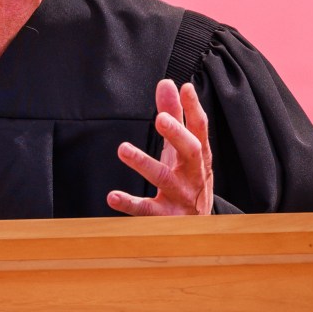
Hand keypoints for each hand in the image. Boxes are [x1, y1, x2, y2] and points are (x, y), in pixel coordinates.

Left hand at [109, 79, 213, 215]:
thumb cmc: (187, 180)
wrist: (200, 228)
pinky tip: (113, 196)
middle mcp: (193, 174)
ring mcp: (180, 196)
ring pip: (164, 178)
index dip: (194, 108)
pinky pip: (146, 210)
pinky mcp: (165, 217)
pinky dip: (129, 203)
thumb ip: (174, 116)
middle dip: (177, 134)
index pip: (199, 129)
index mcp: (198, 156)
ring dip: (144, 163)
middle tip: (161, 119)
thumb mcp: (182, 149)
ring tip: (123, 149)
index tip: (185, 88)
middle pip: (190, 151)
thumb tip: (168, 83)